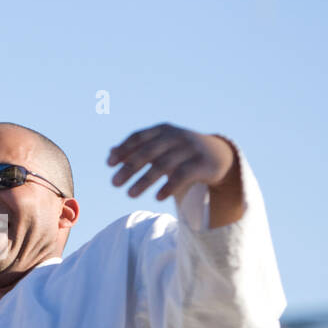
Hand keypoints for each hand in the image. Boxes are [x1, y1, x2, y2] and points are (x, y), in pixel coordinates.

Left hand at [106, 124, 235, 201]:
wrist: (218, 155)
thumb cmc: (181, 151)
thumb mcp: (161, 146)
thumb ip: (138, 148)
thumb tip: (110, 153)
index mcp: (162, 130)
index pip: (138, 137)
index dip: (123, 150)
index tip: (109, 164)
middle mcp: (175, 136)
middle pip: (148, 152)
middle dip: (129, 168)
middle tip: (114, 183)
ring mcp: (189, 149)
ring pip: (163, 165)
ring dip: (144, 180)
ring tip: (130, 194)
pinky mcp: (202, 163)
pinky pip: (182, 175)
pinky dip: (169, 186)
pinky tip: (157, 198)